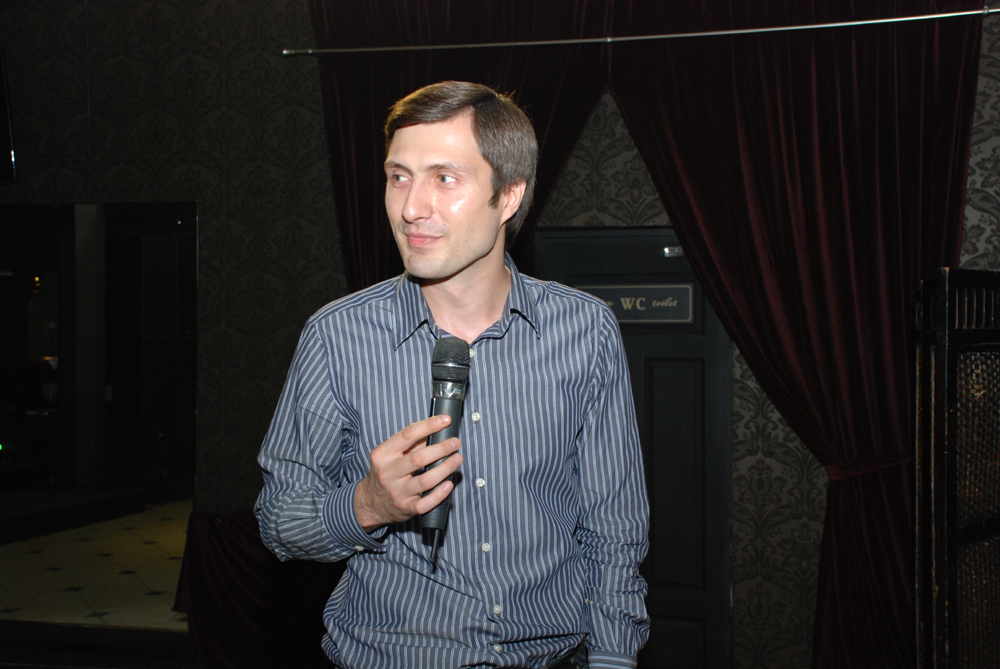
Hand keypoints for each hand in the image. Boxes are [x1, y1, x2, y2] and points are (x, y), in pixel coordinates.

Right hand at [354, 415, 462, 531]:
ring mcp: (396, 492)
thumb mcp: (389, 455)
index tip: (445, 420)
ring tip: (457, 459)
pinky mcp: (405, 508)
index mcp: (383, 455)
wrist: (370, 503)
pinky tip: (448, 484)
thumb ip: (410, 444)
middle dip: (441, 448)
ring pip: (425, 480)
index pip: (408, 435)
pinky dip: (439, 494)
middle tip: (455, 442)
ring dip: (445, 468)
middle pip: (418, 458)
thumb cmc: (385, 473)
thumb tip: (436, 431)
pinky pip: (425, 503)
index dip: (429, 426)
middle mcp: (388, 473)